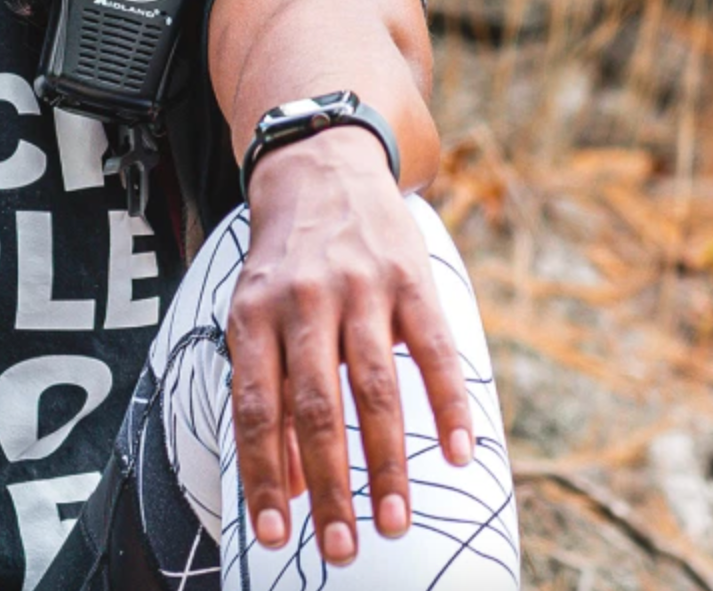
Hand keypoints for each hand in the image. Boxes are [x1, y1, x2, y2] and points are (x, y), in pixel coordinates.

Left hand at [224, 127, 474, 565]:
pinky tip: (458, 454)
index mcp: (254, 317)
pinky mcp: (410, 278)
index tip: (276, 537)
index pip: (257, 412)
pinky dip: (448, 405)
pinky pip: (433, 351)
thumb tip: (284, 488)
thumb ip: (266, 395)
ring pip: (372, 389)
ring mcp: (360, 289)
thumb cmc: (283, 262)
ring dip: (386, 464)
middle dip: (328, 487)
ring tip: (395, 522)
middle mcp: (303, 304)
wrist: (319, 162)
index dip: (265, 478)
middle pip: (314, 410)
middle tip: (342, 549)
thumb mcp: (256, 316)